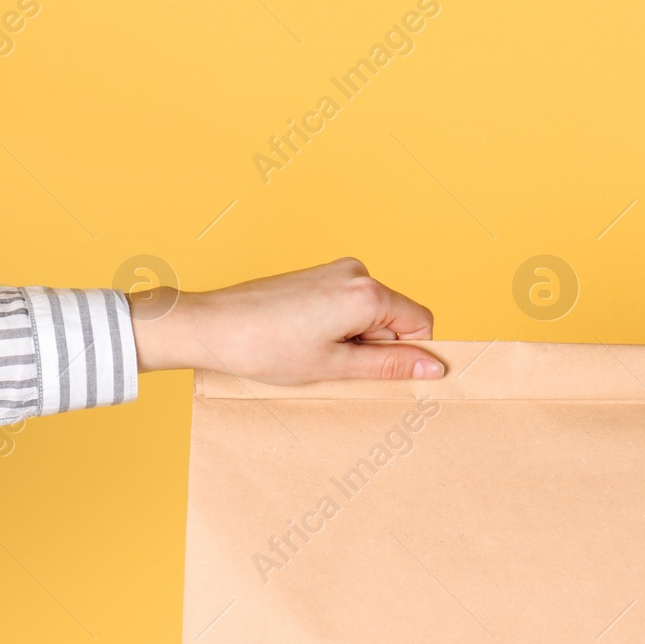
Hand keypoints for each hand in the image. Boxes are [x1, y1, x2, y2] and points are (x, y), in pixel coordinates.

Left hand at [130, 258, 445, 382]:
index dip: (408, 353)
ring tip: (316, 351)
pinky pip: (350, 305)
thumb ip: (390, 365)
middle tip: (337, 363)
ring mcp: (335, 271)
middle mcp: (356, 272)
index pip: (421, 322)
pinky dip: (339, 327)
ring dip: (355, 338)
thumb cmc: (266, 347)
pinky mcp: (318, 276)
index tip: (380, 372)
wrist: (210, 327)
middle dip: (377, 346)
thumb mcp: (336, 365)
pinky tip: (306, 340)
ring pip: (372, 313)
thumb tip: (434, 367)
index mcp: (367, 293)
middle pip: (396, 317)